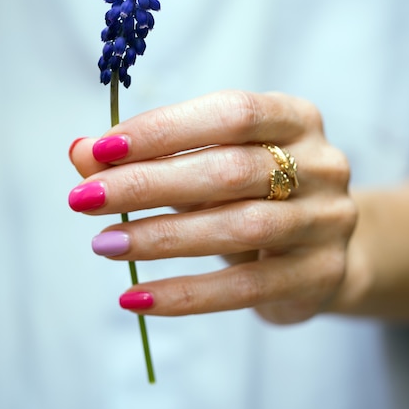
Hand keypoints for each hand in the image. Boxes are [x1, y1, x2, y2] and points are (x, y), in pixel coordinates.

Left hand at [68, 90, 356, 323]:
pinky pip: (246, 288)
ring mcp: (326, 221)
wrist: (319, 248)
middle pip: (230, 170)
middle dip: (149, 184)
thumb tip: (82, 151)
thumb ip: (151, 155)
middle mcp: (321, 164)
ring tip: (105, 243)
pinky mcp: (319, 274)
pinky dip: (187, 293)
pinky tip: (138, 296)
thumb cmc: (255, 194)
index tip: (102, 149)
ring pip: (239, 227)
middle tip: (86, 199)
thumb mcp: (209, 164)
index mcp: (295, 118)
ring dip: (163, 236)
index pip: (231, 112)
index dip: (165, 129)